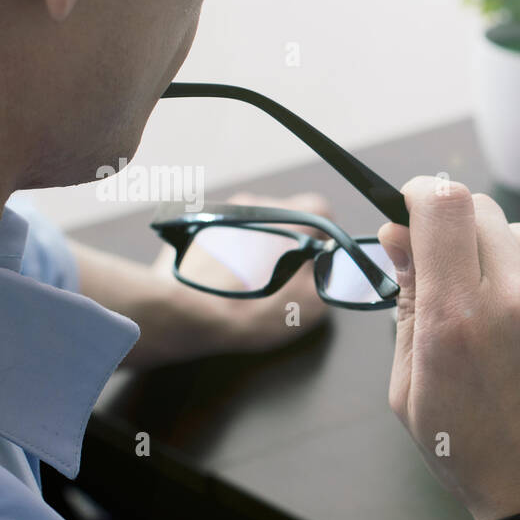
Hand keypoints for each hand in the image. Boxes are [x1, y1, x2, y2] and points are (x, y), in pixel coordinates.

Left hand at [147, 192, 331, 355]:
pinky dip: (234, 249)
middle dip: (290, 241)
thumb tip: (332, 266)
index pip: (320, 208)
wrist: (187, 312)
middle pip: (285, 216)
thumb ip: (333, 278)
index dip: (324, 234)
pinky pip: (227, 232)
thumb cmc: (250, 310)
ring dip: (260, 244)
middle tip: (286, 274)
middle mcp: (256, 206)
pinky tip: (230, 277)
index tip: (318, 256)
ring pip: (254, 223)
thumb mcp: (311, 306)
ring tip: (254, 278)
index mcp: (289, 218)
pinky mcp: (197, 226)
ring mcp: (223, 213)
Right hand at [377, 177, 519, 519]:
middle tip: (460, 283)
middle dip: (461, 236)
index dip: (421, 195)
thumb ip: (406, 303)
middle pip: (482, 210)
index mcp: (458, 320)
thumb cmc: (481, 454)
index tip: (415, 210)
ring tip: (510, 328)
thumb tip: (398, 234)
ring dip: (508, 264)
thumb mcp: (414, 391)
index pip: (440, 203)